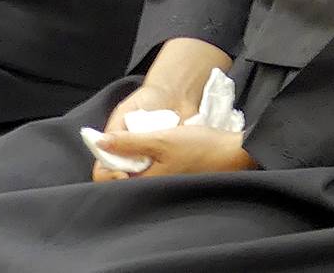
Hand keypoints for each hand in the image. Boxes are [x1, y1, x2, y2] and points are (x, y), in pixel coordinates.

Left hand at [93, 122, 254, 181]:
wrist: (234, 153)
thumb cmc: (199, 147)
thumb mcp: (160, 139)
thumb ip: (129, 142)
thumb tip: (99, 142)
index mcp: (146, 186)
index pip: (113, 182)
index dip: (109, 163)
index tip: (116, 145)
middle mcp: (153, 193)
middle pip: (125, 179)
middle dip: (123, 160)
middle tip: (130, 141)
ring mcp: (165, 189)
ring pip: (141, 174)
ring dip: (139, 159)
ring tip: (147, 141)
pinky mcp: (175, 182)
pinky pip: (154, 174)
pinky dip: (152, 161)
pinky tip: (161, 148)